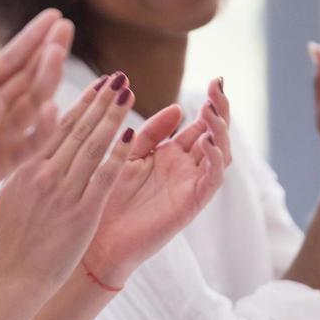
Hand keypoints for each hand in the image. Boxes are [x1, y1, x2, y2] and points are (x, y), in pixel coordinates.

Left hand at [0, 11, 74, 216]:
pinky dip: (40, 130)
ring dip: (45, 80)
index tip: (53, 16)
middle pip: (28, 79)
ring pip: (31, 106)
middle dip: (48, 52)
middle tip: (66, 25)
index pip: (11, 62)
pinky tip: (49, 107)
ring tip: (56, 52)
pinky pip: (25, 148)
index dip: (32, 40)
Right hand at [0, 73, 134, 293]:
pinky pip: (103, 177)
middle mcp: (45, 174)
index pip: (59, 126)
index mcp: (27, 168)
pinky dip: (118, 155)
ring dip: (113, 117)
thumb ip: (28, 164)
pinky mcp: (81, 214)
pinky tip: (132, 136)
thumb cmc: (11, 239)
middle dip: (101, 101)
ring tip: (129, 95)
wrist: (13, 277)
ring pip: (92, 146)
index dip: (83, 102)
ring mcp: (63, 193)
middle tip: (120, 78)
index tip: (99, 83)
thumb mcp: (10, 193)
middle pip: (79, 129)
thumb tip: (41, 138)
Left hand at [82, 102, 225, 286]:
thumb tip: (178, 107)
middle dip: (221, 110)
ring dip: (220, 130)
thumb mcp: (129, 153)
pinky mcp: (191, 203)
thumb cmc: (108, 196)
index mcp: (172, 155)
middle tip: (218, 86)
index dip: (211, 103)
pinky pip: (212, 179)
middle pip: (216, 134)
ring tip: (211, 110)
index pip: (200, 124)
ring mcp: (191, 185)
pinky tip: (206, 140)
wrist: (98, 240)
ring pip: (221, 154)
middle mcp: (187, 168)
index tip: (214, 79)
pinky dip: (214, 158)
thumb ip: (152, 132)